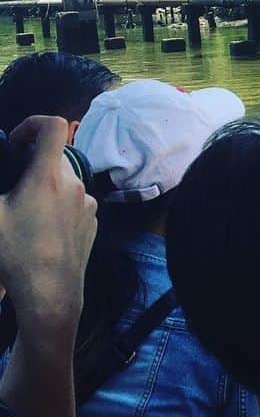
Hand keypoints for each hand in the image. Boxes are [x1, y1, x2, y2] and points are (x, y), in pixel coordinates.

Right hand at [0, 116, 96, 329]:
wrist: (50, 292)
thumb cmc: (16, 252)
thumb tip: (4, 187)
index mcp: (49, 175)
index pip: (53, 126)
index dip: (32, 124)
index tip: (17, 142)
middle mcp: (75, 184)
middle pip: (55, 158)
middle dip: (32, 166)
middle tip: (11, 189)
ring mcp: (88, 203)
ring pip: (64, 182)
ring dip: (45, 188)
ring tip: (24, 214)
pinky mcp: (93, 221)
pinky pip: (74, 203)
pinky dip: (58, 206)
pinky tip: (41, 230)